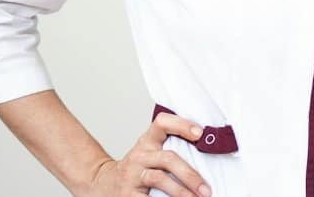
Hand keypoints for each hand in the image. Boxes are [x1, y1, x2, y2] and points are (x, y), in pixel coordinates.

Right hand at [85, 112, 211, 196]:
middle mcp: (140, 155)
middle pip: (168, 158)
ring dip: (182, 191)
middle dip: (190, 174)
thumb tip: (210, 152)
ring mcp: (132, 174)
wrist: (102, 183)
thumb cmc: (137, 168)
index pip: (162, 123)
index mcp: (148, 141)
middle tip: (206, 189)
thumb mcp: (150, 152)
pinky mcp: (127, 194)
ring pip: (160, 179)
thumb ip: (172, 147)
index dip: (181, 124)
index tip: (200, 133)